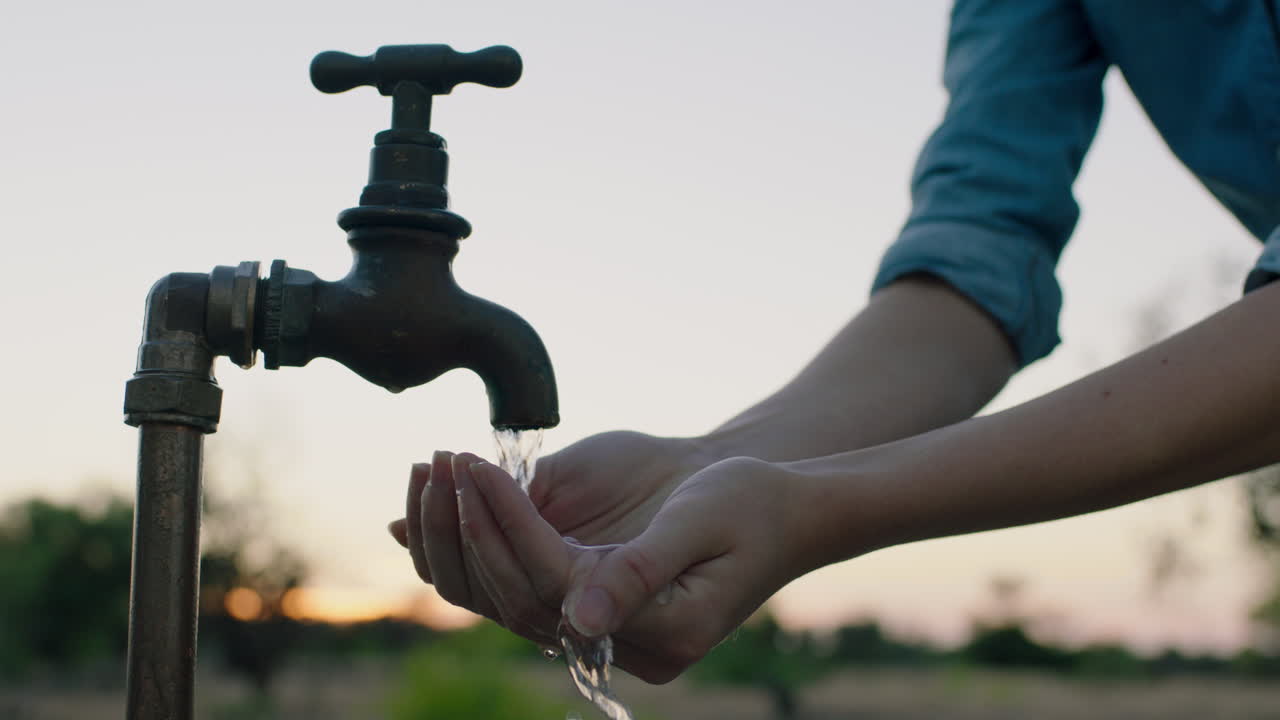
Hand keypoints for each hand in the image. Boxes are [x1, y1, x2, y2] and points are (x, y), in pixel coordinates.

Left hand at [455, 454, 804, 682]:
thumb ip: (640, 569)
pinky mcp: (602, 607)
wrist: (787, 511)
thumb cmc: (752, 505)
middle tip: (443, 465)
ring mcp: (616, 633)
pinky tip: (454, 502)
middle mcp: (635, 646)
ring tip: (437, 473)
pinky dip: (489, 545)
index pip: (556, 582)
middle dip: (475, 530)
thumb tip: (580, 616)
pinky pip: (528, 586)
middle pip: (524, 598)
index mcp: (665, 631)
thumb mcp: (701, 522)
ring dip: (470, 539)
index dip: (509, 524)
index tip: (476, 466)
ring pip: (516, 599)